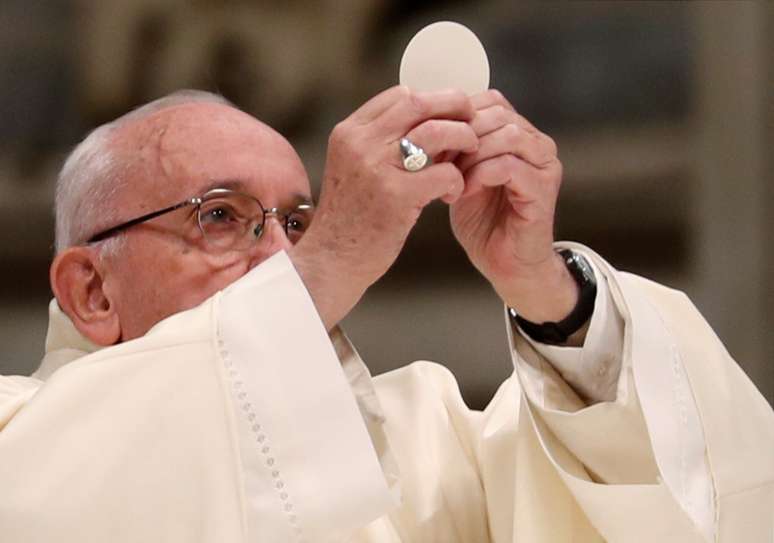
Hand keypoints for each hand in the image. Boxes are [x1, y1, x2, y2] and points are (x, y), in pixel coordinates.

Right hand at [290, 86, 478, 328]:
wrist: (332, 261)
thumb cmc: (351, 218)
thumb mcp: (354, 169)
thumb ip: (381, 144)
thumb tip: (429, 121)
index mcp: (349, 132)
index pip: (400, 95)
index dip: (433, 99)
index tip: (450, 114)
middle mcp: (360, 143)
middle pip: (420, 103)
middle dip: (455, 107)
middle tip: (473, 124)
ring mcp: (377, 168)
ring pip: (437, 131)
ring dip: (463, 140)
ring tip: (470, 157)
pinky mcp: (396, 196)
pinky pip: (445, 173)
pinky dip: (457, 180)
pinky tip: (453, 194)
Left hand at [450, 90, 577, 322]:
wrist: (506, 266)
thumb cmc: (484, 224)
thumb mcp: (461, 177)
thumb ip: (455, 149)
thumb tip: (428, 123)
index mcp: (519, 134)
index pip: (489, 101)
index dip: (457, 117)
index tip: (433, 142)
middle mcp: (537, 143)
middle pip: (497, 113)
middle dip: (461, 134)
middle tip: (438, 160)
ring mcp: (544, 165)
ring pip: (505, 135)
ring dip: (470, 154)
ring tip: (450, 178)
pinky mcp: (543, 188)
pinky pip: (508, 165)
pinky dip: (479, 175)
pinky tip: (463, 191)